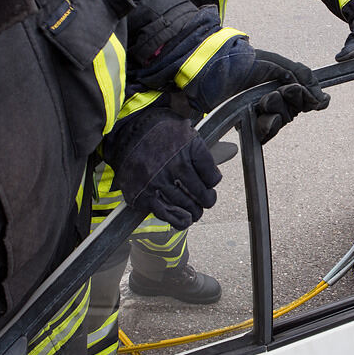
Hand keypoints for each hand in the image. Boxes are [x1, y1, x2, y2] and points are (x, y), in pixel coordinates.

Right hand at [112, 108, 220, 229]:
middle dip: (207, 201)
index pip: (212, 177)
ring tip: (195, 212)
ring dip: (194, 212)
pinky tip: (185, 222)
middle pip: (201, 194)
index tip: (210, 183)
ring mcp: (157, 181)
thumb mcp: (187, 133)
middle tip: (206, 201)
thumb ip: (204, 151)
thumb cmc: (161, 133)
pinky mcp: (143, 195)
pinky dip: (178, 221)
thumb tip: (226, 160)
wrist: (127, 134)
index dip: (213, 182)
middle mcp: (174, 165)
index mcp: (188, 148)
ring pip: (185, 206)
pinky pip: (165, 214)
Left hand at [245, 50, 329, 140]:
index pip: (309, 100)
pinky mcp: (253, 126)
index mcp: (287, 87)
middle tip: (280, 90)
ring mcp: (266, 114)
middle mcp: (278, 102)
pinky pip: (270, 132)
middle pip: (297, 109)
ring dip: (277, 108)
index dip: (312, 99)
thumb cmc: (250, 64)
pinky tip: (262, 113)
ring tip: (264, 99)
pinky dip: (269, 123)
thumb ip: (305, 77)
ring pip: (285, 120)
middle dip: (291, 98)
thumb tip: (322, 98)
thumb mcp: (282, 64)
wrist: (224, 70)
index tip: (310, 96)